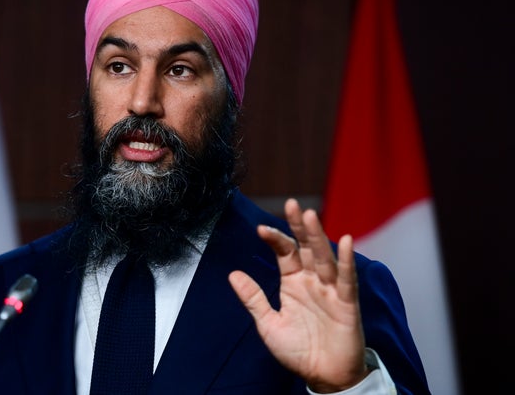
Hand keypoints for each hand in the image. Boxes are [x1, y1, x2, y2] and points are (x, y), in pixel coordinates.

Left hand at [228, 198, 368, 392]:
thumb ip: (253, 298)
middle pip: (306, 247)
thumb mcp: (268, 324)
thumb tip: (232, 274)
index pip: (284, 253)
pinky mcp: (347, 303)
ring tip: (309, 216)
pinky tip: (346, 241)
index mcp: (293, 282)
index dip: (275, 239)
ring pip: (324, 258)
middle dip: (298, 227)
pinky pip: (347, 279)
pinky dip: (346, 261)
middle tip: (292, 204)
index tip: (260, 229)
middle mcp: (312, 280)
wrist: (324, 376)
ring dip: (318, 237)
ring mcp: (330, 290)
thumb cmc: (298, 350)